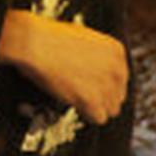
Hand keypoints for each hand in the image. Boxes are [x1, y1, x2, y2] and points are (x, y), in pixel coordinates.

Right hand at [0, 10, 128, 123]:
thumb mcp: (83, 37)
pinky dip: (86, 114)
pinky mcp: (92, 101)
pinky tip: (75, 104)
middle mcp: (116, 70)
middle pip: (118, 96)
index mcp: (116, 52)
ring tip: (78, 98)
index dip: (105, 84)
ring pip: (111, 110)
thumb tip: (95, 68)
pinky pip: (98, 118)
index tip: (93, 85)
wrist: (34, 43)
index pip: (121, 79)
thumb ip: (97, 55)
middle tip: (83, 93)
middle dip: (101, 96)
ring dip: (95, 107)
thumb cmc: (49, 38)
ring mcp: (106, 86)